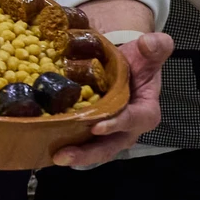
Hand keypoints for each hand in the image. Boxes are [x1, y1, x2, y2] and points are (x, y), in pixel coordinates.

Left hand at [51, 31, 171, 166]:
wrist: (125, 65)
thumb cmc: (138, 62)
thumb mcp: (148, 52)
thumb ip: (155, 47)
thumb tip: (150, 43)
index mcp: (144, 111)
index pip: (132, 120)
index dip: (116, 124)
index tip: (96, 126)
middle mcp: (126, 128)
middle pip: (109, 145)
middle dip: (88, 153)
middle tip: (64, 156)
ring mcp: (108, 132)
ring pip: (92, 148)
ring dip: (74, 154)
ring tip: (54, 156)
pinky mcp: (91, 131)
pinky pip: (79, 140)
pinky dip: (64, 142)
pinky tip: (44, 144)